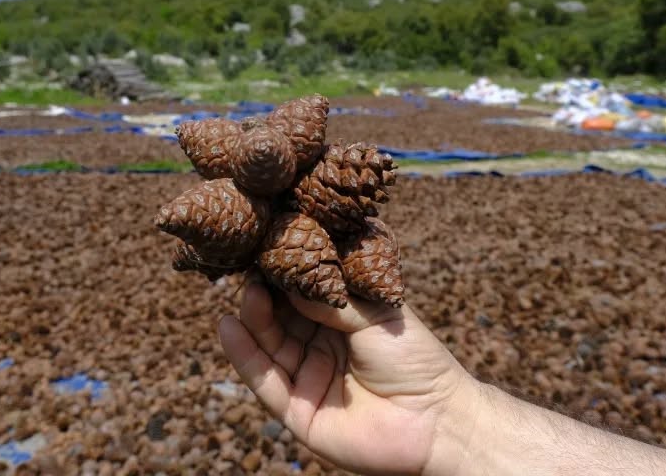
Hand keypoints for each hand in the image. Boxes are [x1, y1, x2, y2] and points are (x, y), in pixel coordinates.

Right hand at [217, 283, 475, 474]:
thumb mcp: (372, 315)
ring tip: (245, 293)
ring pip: (268, 345)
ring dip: (252, 319)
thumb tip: (286, 273)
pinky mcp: (296, 411)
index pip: (301, 294)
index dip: (283, 273)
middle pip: (279, 317)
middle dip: (262, 293)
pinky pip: (264, 381)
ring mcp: (307, 378)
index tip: (264, 245)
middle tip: (251, 268)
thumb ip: (327, 298)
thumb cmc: (414, 358)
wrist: (436, 419)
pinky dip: (244, 355)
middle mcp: (320, 346)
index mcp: (341, 321)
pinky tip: (228, 327)